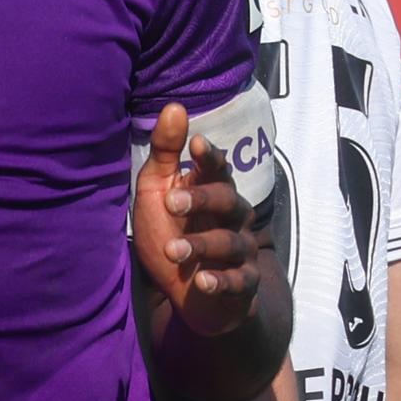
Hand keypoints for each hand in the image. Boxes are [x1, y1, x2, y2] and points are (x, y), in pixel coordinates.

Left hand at [133, 102, 262, 336]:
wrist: (182, 294)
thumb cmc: (169, 233)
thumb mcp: (157, 192)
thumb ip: (166, 152)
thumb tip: (175, 106)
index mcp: (211, 190)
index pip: (217, 168)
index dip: (209, 156)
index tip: (196, 143)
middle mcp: (232, 216)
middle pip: (228, 200)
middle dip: (202, 200)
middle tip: (171, 204)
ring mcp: (241, 251)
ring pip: (231, 242)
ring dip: (202, 245)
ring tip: (173, 251)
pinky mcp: (243, 284)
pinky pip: (239, 281)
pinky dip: (221, 281)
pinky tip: (201, 280)